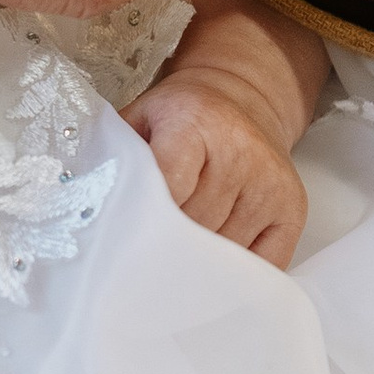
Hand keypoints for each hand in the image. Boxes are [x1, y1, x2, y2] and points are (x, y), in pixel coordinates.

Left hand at [126, 76, 308, 265]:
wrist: (241, 99)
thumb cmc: (179, 118)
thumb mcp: (139, 118)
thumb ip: (114, 154)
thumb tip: (80, 199)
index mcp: (195, 121)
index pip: (170, 185)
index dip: (146, 217)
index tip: (126, 238)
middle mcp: (240, 150)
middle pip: (195, 224)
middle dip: (166, 242)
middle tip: (142, 256)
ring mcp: (270, 182)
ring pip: (225, 248)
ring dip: (197, 259)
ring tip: (176, 256)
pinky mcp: (292, 207)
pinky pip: (263, 263)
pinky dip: (235, 273)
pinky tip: (213, 265)